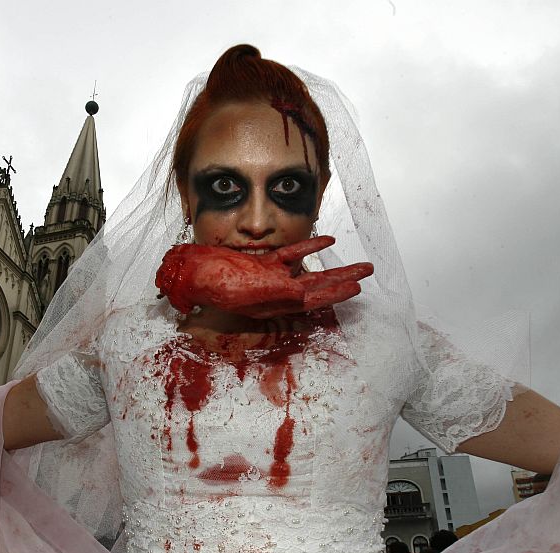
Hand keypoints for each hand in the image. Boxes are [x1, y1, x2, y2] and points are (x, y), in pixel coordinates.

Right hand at [155, 236, 373, 318]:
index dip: (337, 294)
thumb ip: (279, 294)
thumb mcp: (250, 293)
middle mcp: (277, 294)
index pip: (314, 300)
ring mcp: (270, 278)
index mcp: (275, 304)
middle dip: (345, 280)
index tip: (358, 287)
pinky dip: (309, 247)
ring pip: (310, 272)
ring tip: (358, 263)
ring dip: (334, 267)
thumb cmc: (216, 287)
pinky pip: (291, 254)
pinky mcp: (261, 263)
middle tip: (368, 271)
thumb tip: (306, 296)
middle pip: (319, 287)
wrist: (190, 273)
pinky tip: (328, 241)